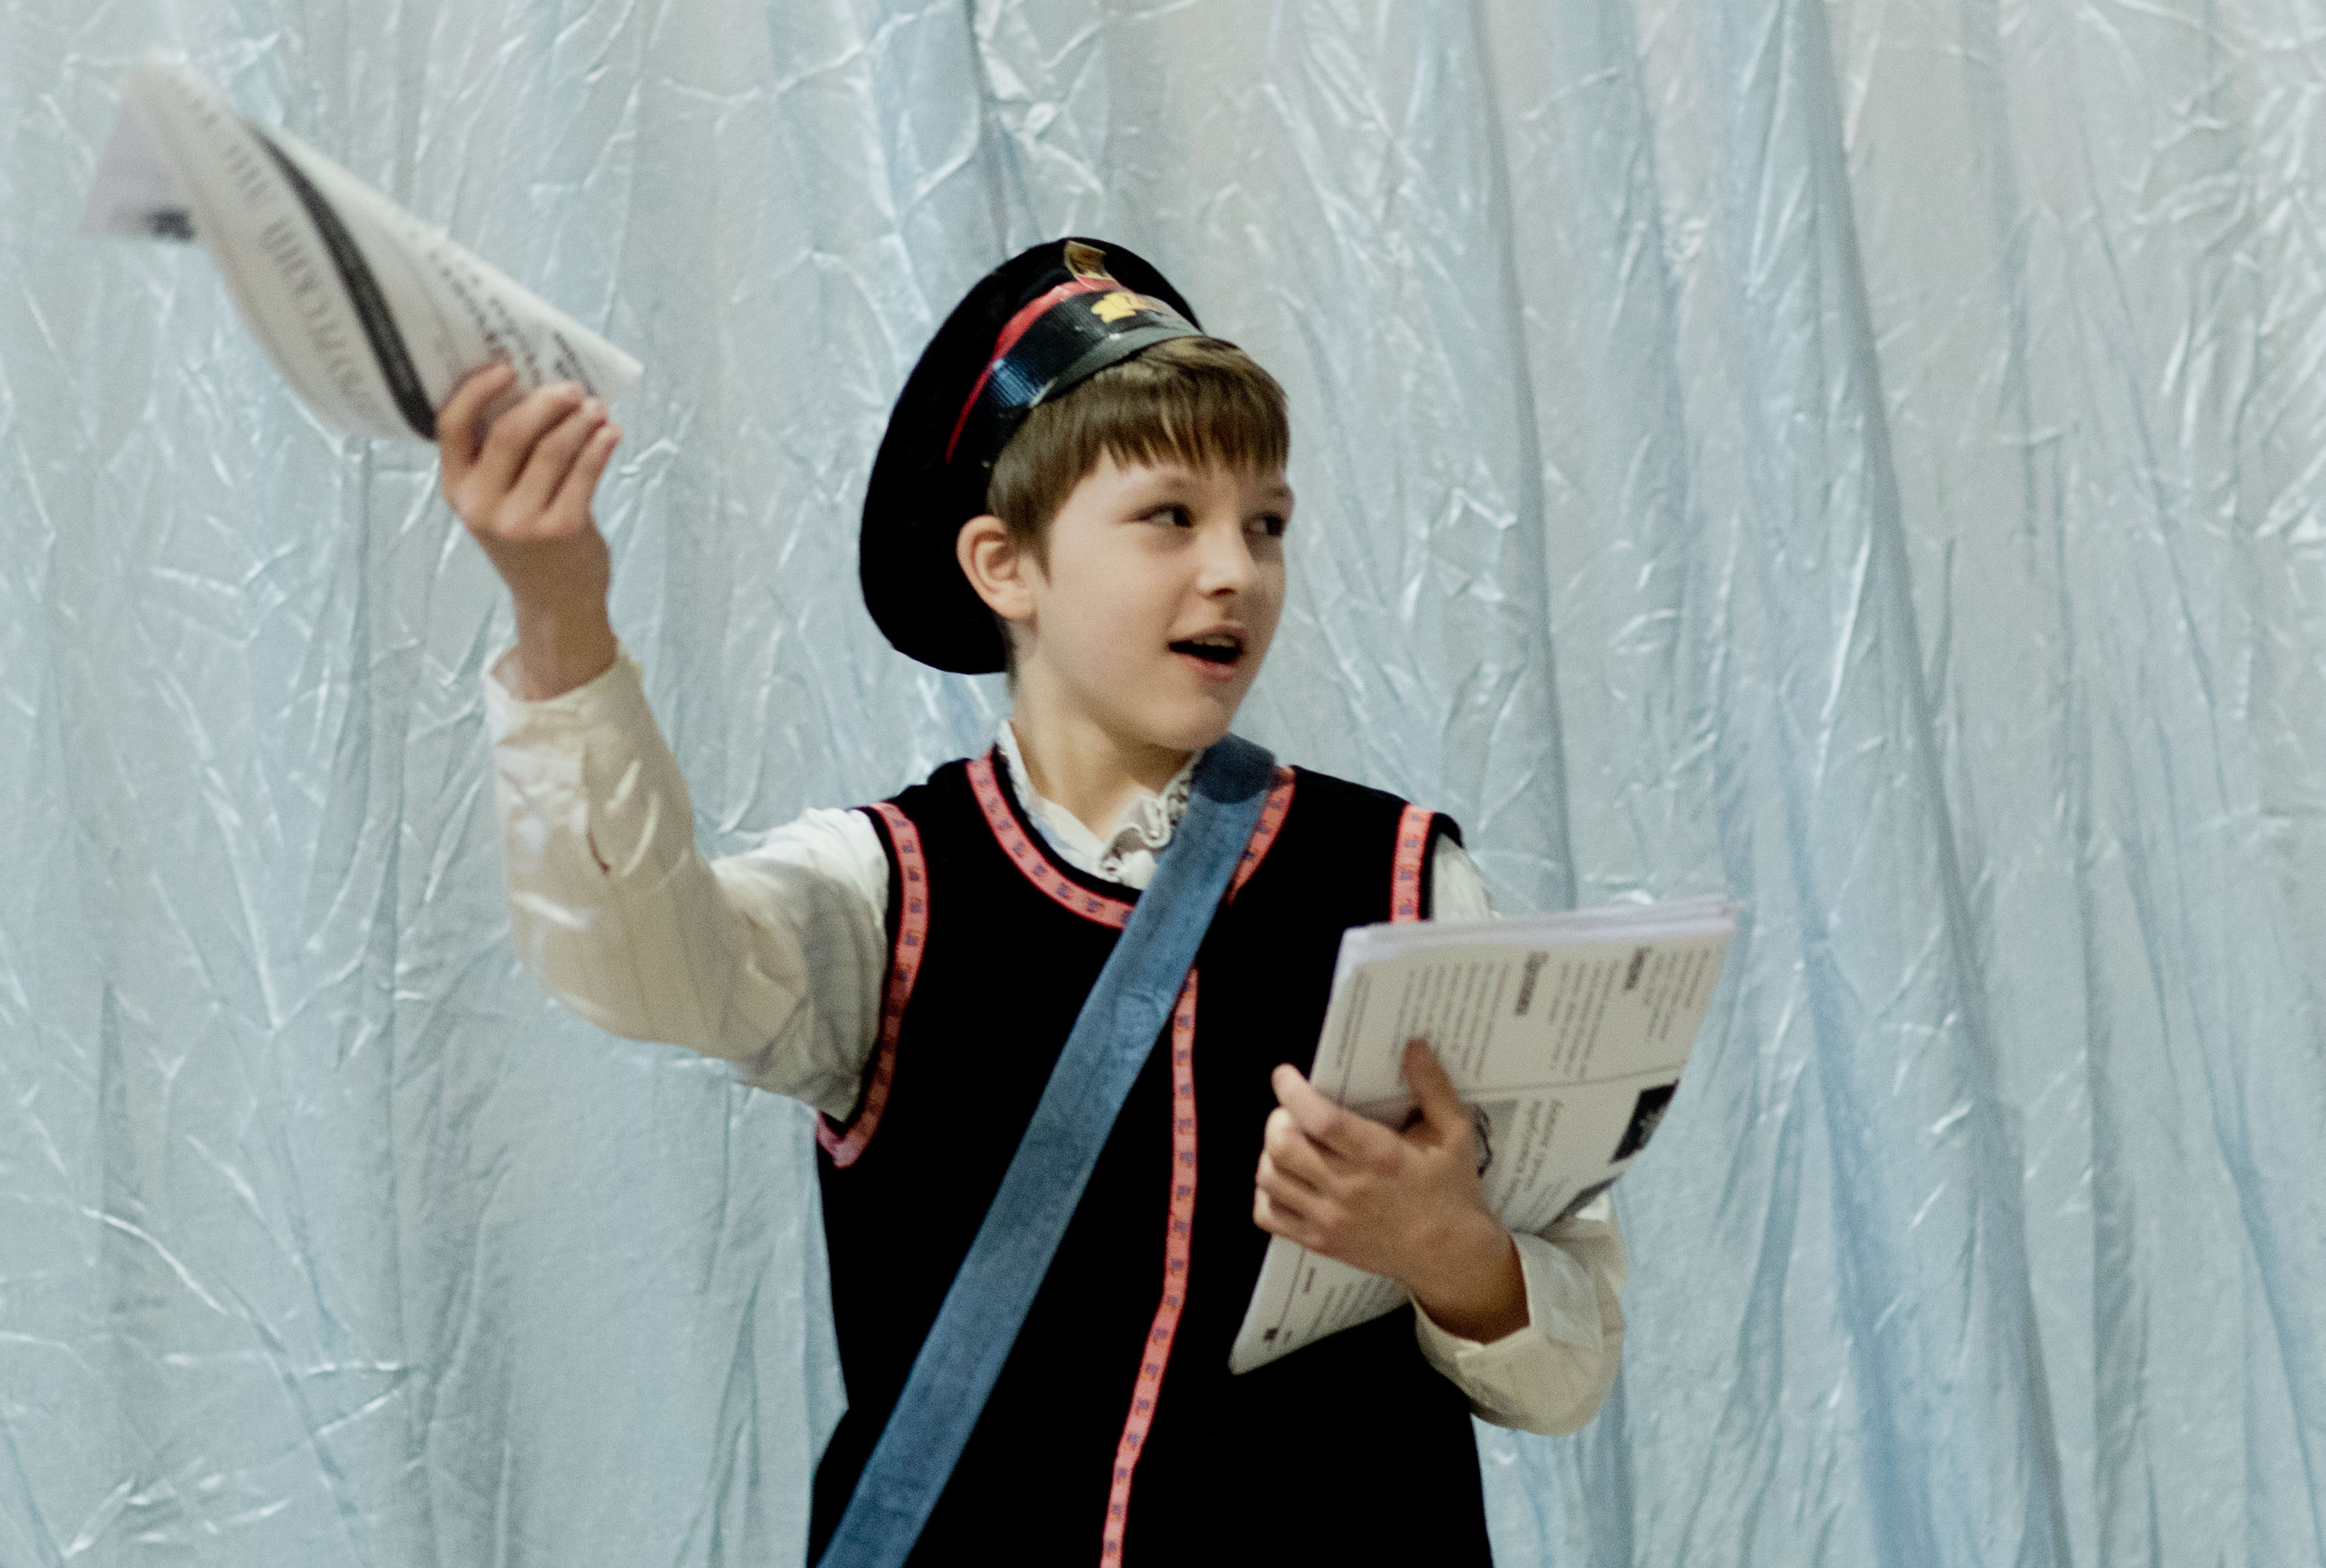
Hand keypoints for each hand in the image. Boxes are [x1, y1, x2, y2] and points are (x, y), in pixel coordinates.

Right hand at [437, 363, 620, 698]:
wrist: (554, 602)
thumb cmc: (528, 539)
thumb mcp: (497, 502)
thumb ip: (501, 458)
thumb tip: (538, 390)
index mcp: (457, 490)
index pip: (450, 427)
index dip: (476, 390)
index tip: (507, 367)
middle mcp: (482, 506)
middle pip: (510, 431)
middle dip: (546, 401)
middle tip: (572, 389)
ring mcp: (520, 520)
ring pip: (553, 448)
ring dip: (580, 421)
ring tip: (596, 410)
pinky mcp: (561, 529)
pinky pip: (585, 472)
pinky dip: (601, 446)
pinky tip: (611, 434)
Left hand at [1253, 1039, 1527, 1341]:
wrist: (1451, 1255)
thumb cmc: (1450, 1189)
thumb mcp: (1454, 1132)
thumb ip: (1433, 1086)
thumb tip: (1414, 1046)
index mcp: (1379, 1156)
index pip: (1320, 1119)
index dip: (1293, 1092)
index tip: (1285, 1076)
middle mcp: (1348, 1188)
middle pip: (1282, 1146)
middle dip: (1278, 1119)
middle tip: (1291, 1111)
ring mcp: (1330, 1218)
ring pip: (1270, 1178)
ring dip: (1270, 1152)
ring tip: (1289, 1141)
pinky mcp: (1320, 1241)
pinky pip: (1269, 1216)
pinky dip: (1267, 1192)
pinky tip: (1286, 1178)